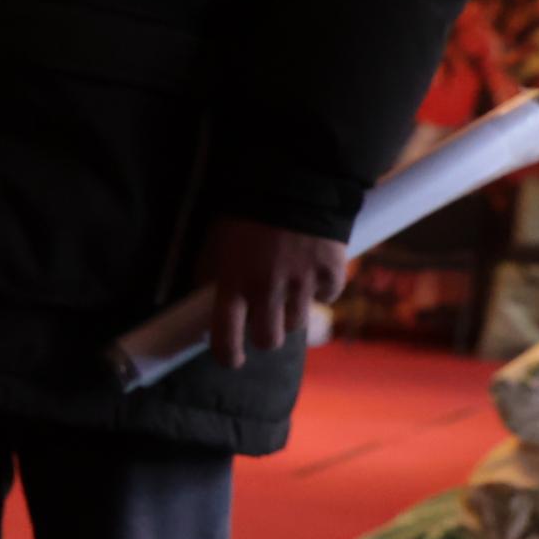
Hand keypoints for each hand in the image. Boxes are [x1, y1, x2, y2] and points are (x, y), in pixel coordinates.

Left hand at [204, 217, 348, 368]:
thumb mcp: (218, 241)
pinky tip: (311, 268)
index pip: (226, 337)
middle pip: (269, 340)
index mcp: (233, 281)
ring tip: (287, 287)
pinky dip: (320, 289)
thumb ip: (213, 274)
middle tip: (264, 321)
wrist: (295, 178)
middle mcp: (267, 287)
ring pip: (297, 323)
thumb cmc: (247, 211)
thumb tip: (206, 302)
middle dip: (265, 335)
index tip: (232, 360)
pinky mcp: (332, 272)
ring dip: (290, 312)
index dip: (228, 356)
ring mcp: (302, 282)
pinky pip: (326, 297)